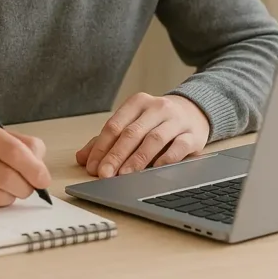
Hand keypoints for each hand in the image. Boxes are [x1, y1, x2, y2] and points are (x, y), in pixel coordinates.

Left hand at [76, 93, 210, 177]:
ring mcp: (176, 120)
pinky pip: (179, 146)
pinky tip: (156, 169)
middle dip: (116, 155)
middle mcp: (157, 108)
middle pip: (132, 133)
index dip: (102, 147)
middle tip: (105, 174)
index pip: (115, 125)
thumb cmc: (157, 120)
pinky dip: (167, 158)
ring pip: (154, 139)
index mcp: (137, 103)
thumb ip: (108, 139)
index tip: (93, 166)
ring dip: (138, 159)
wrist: (195, 111)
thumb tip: (82, 158)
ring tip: (125, 175)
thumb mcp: (133, 122)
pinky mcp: (193, 134)